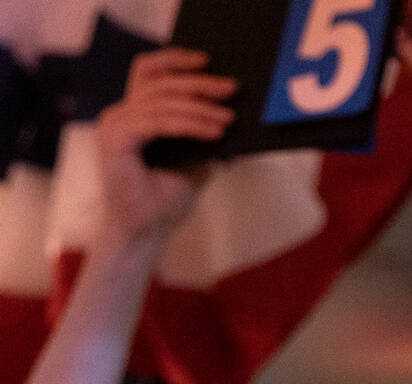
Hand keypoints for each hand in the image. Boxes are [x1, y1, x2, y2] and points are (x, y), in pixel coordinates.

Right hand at [94, 48, 236, 241]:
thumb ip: (204, 133)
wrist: (147, 232)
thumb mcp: (195, 159)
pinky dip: (189, 124)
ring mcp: (114, 126)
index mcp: (134, 114)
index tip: (210, 61)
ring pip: (162, 103)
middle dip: (200, 84)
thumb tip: (234, 111)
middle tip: (232, 89)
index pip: (150, 72)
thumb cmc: (167, 198)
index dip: (177, 60)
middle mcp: (119, 115)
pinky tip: (214, 131)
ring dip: (200, 109)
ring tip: (229, 118)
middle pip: (161, 83)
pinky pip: (158, 123)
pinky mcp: (115, 141)